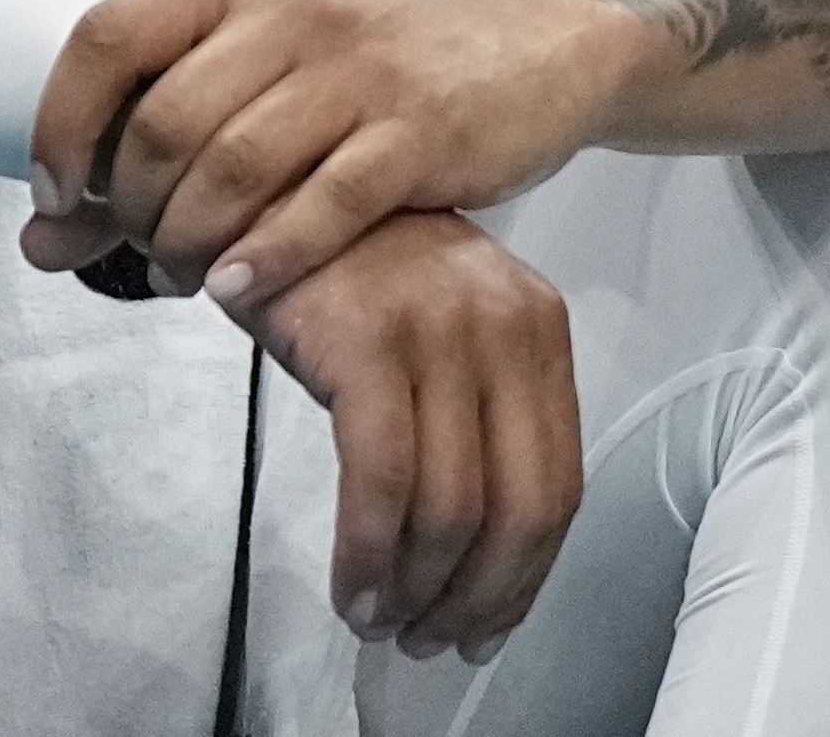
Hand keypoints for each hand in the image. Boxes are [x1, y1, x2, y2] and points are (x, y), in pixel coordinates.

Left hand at [22, 0, 639, 311]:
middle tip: (142, 253)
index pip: (106, 38)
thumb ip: (146, 153)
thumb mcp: (254, 80)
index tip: (55, 198)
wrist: (518, 50)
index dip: (62, 126)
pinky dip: (267, 258)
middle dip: (133, 209)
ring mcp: (358, 68)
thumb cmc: (362, 73)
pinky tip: (242, 291)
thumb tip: (38, 243)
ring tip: (189, 277)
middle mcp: (288, 10)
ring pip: (234, 167)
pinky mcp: (419, 128)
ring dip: (190, 243)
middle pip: (164, 123)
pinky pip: (322, 203)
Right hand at [230, 209, 580, 664]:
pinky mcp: (369, 339)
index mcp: (537, 326)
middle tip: (431, 640)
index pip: (560, 483)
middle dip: (475, 597)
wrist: (269, 190)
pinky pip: (383, 480)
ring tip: (382, 621)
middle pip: (517, 507)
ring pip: (451, 506)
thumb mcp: (445, 328)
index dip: (525, 576)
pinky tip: (353, 585)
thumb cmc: (351, 271)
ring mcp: (438, 328)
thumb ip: (481, 415)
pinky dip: (368, 553)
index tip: (489, 625)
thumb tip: (487, 555)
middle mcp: (503, 323)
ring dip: (415, 588)